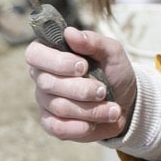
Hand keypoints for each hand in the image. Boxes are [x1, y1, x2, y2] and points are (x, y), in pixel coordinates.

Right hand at [26, 25, 137, 142]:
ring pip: (59, 106)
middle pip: (48, 83)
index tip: (83, 66)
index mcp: (50, 52)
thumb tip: (70, 33)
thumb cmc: (113, 72)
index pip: (34, 54)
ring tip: (112, 109)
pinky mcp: (52, 124)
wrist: (125, 102)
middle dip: (81, 89)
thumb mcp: (111, 52)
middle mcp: (42, 76)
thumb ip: (92, 41)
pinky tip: (96, 123)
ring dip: (90, 109)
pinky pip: (58, 128)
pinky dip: (81, 126)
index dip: (57, 62)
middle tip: (103, 90)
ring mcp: (45, 102)